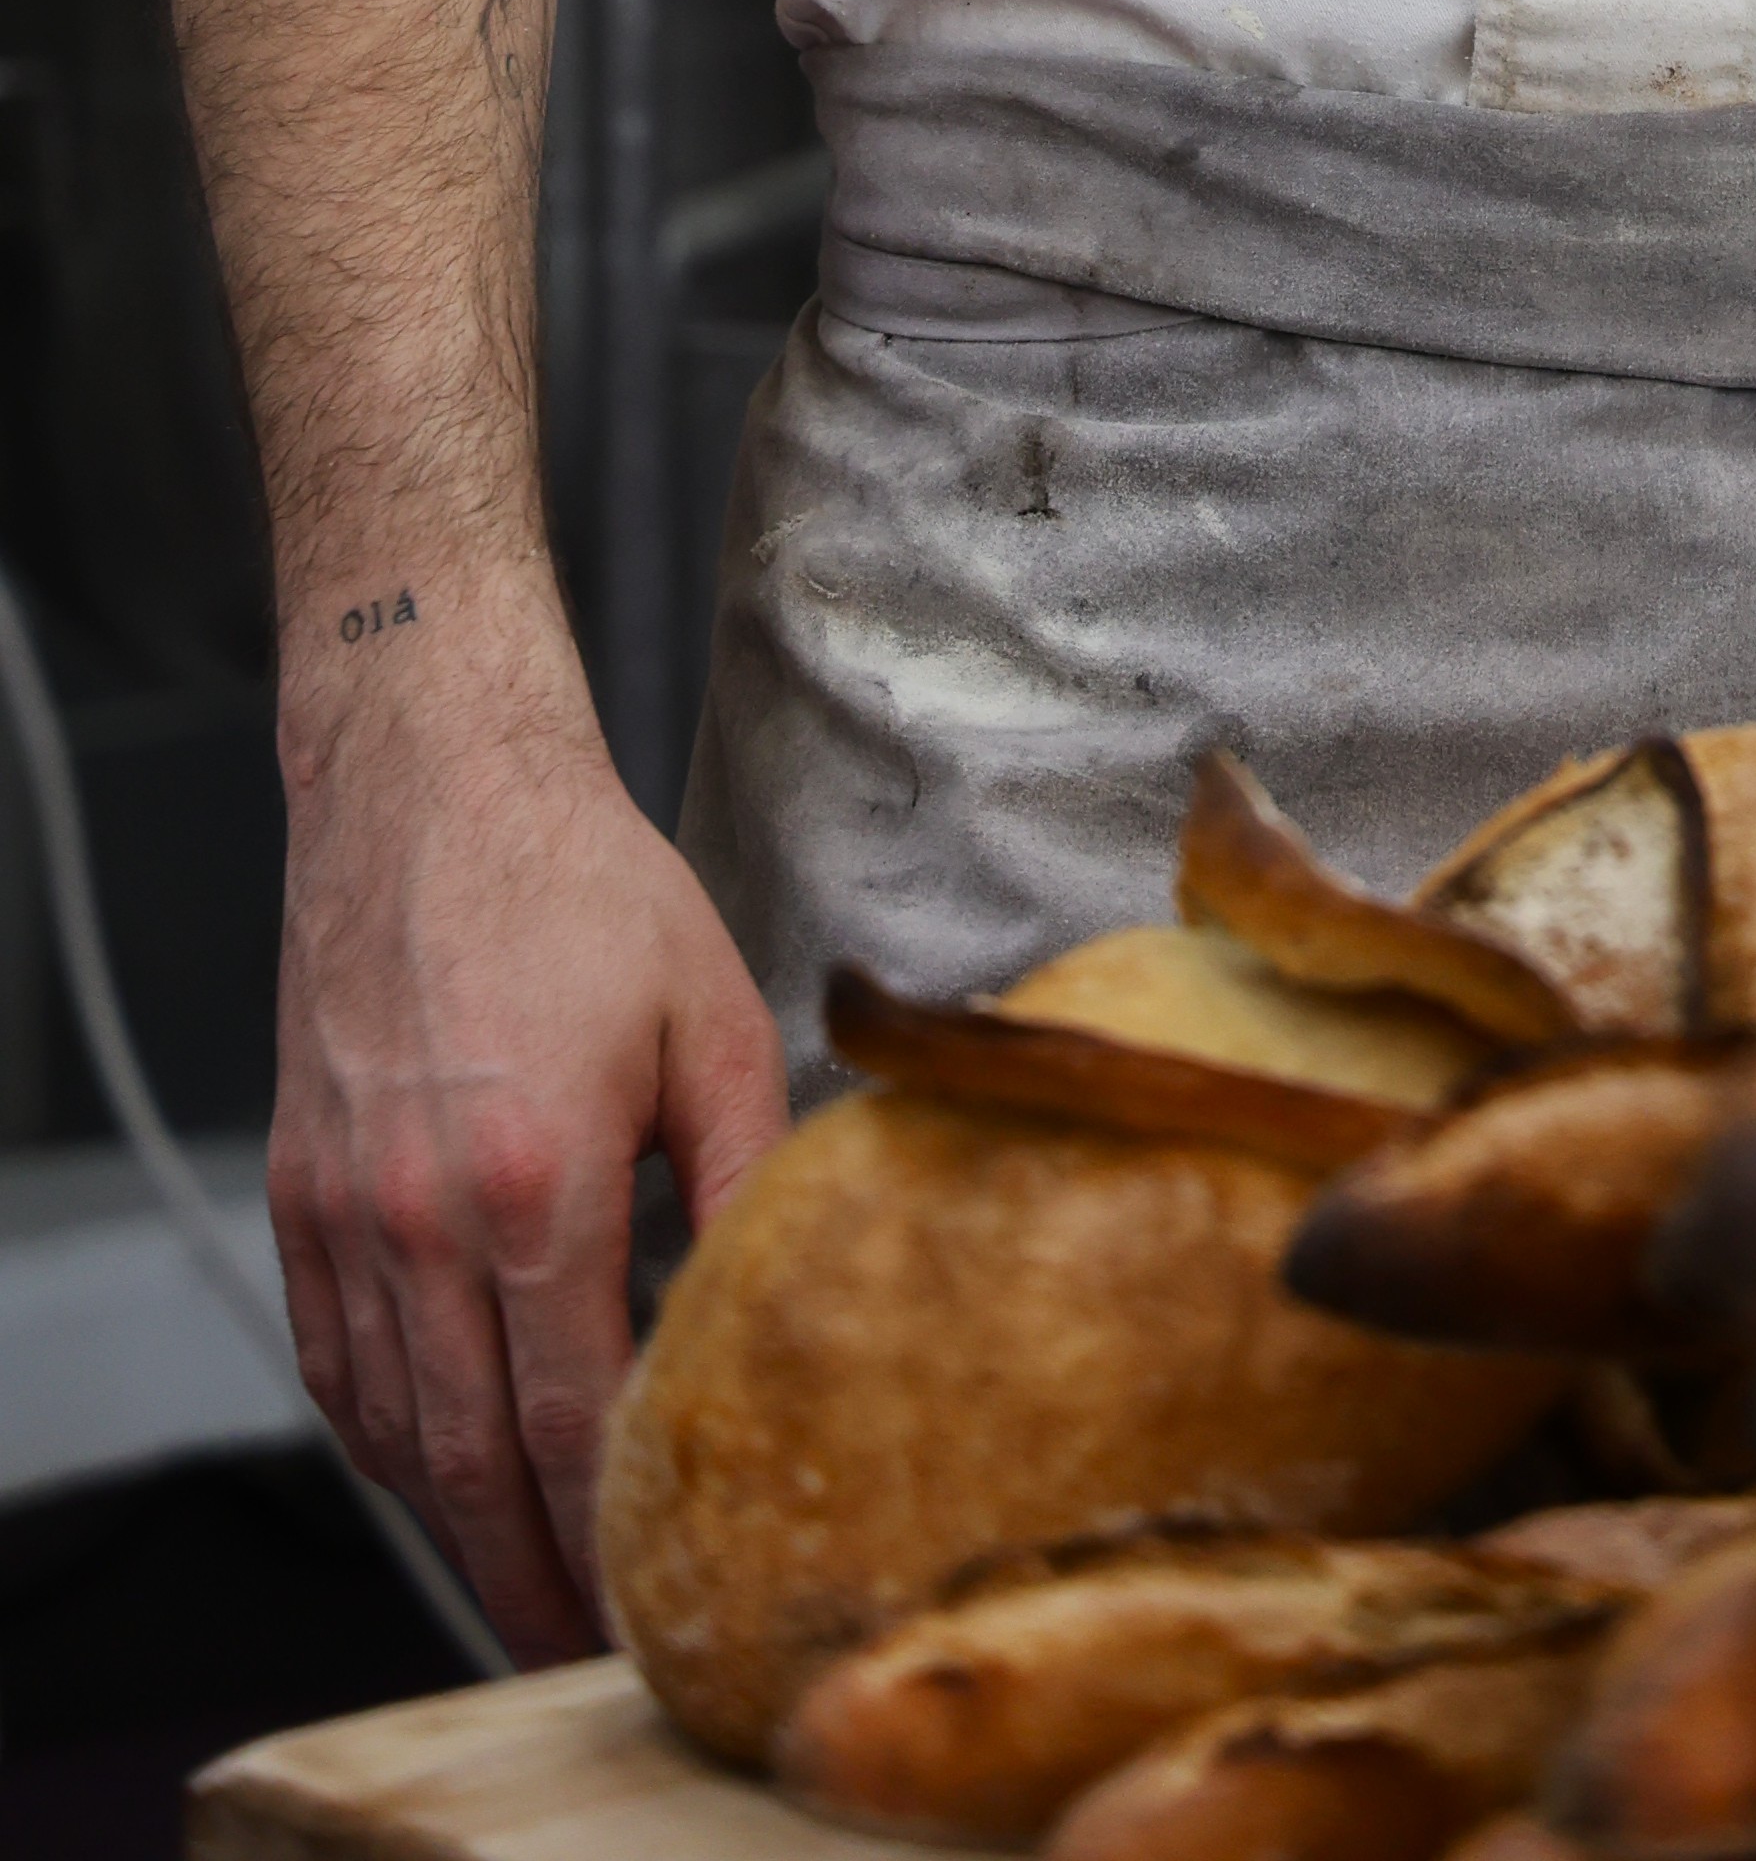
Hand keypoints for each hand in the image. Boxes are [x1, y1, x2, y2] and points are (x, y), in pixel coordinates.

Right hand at [267, 626, 785, 1659]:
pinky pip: (330, 1356)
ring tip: (510, 1578)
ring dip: (447, 1517)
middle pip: (464, 1457)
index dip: (600, 1523)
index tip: (639, 1591)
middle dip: (518, 1570)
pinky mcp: (299, 1186)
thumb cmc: (584, 885)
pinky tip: (428, 1461)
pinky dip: (378, 1432)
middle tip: (569, 1643)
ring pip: (387, 1422)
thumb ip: (751, 1171)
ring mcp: (346, 1207)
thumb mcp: (715, 1016)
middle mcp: (421, 1215)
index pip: (562, 1415)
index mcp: (537, 1180)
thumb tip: (782, 1293)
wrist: (434, 786)